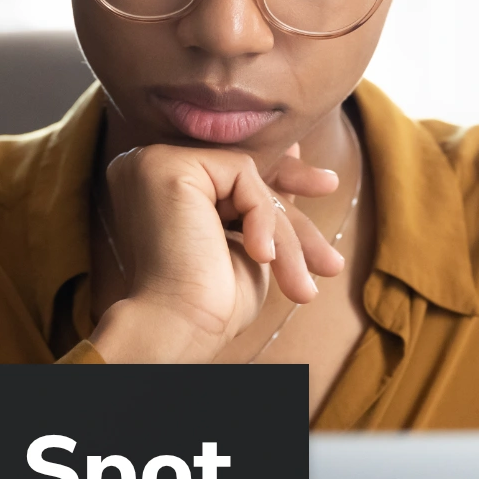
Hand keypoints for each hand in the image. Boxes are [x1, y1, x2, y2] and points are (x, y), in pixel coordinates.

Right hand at [91, 142, 344, 363]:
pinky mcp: (167, 165)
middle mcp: (147, 164)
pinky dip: (261, 217)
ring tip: (300, 279)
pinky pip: (241, 174)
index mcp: (157, 182)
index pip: (228, 175)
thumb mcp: (246, 237)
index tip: (323, 187)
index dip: (277, 187)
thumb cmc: (211, 299)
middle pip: (239, 173)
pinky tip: (262, 256)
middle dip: (290, 205)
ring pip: (245, 176)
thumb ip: (258, 196)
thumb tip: (293, 150)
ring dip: (282, 229)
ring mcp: (153, 161)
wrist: (182, 328)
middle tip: (330, 221)